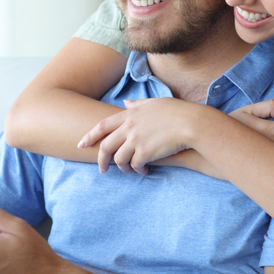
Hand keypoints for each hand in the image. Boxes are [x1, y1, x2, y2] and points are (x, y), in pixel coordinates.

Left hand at [79, 98, 200, 173]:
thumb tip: (126, 102)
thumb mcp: (154, 103)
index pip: (102, 126)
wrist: (192, 123)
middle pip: (105, 146)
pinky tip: (144, 171)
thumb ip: (137, 104)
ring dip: (123, 168)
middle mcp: (129, 127)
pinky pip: (134, 166)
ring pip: (118, 159)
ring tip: (131, 170)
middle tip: (103, 170)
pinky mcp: (145, 153)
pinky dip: (137, 170)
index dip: (89, 136)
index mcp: (129, 114)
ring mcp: (136, 141)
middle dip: (101, 160)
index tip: (81, 144)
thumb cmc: (177, 111)